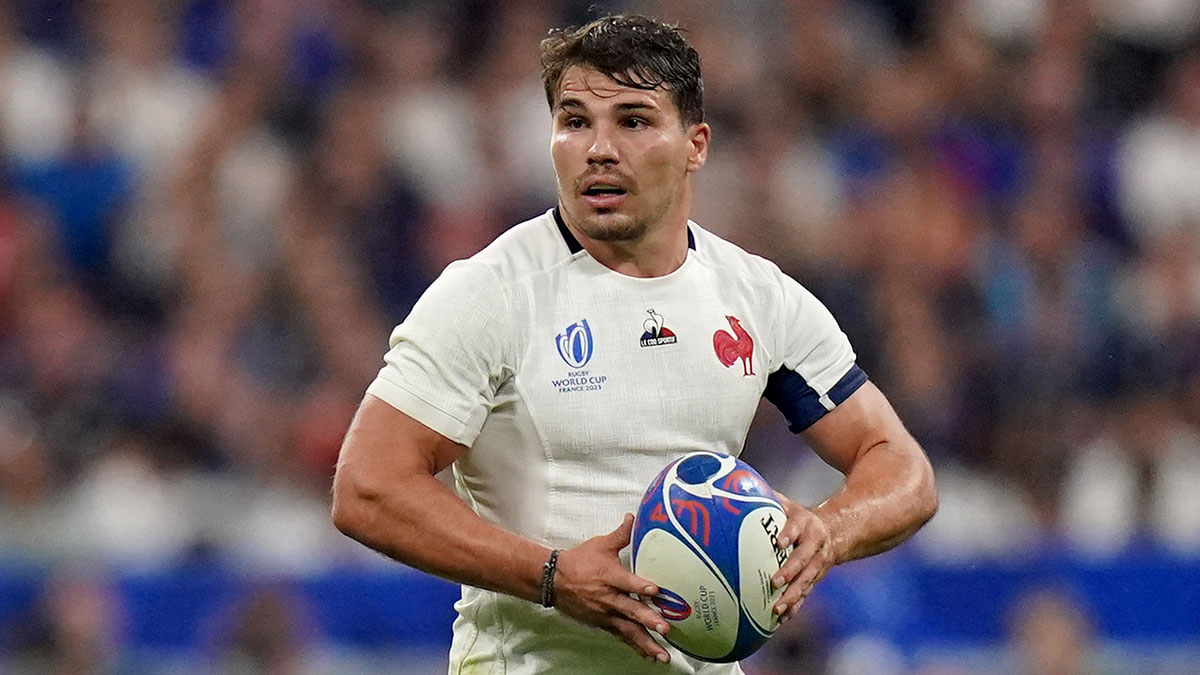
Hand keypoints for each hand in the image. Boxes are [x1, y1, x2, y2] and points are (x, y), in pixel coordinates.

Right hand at [553, 514, 671, 663]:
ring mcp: (605, 614)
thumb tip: (634, 516)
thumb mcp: (600, 544)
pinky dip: (636, 647)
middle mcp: (608, 597)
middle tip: (665, 628)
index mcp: (609, 576)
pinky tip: (650, 656)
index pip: (626, 581)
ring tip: (663, 655)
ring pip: (628, 630)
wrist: (553, 581)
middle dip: (648, 620)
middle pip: (630, 610)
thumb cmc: (579, 561)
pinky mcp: (603, 624)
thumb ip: (621, 534)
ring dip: (647, 643)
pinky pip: (622, 637)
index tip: (655, 590)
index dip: (640, 585)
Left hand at [770, 492, 834, 621]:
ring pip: (807, 581)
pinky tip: (782, 619)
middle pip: (804, 559)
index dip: (790, 533)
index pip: (798, 526)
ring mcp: (817, 564)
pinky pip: (806, 594)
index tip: (780, 541)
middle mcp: (815, 545)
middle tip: (774, 581)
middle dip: (790, 571)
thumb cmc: (800, 519)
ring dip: (793, 596)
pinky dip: (795, 607)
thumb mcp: (789, 505)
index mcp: (807, 524)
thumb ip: (767, 499)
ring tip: (777, 609)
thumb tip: (737, 486)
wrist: (834, 533)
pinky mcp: (815, 579)